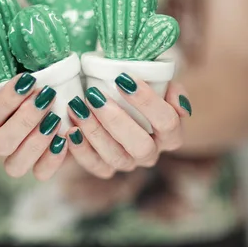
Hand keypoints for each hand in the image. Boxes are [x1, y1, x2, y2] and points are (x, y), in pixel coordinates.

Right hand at [0, 71, 67, 180]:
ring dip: (35, 143)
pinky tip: (65, 138)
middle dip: (24, 120)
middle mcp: (4, 137)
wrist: (74, 85)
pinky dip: (52, 159)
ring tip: (56, 120)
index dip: (6, 100)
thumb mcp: (20, 61)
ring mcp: (23, 154)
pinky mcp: (44, 164)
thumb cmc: (43, 71)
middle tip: (47, 97)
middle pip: (0, 143)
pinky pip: (41, 173)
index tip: (30, 79)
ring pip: (15, 165)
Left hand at [67, 73, 190, 178]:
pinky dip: (81, 150)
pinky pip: (95, 166)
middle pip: (142, 146)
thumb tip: (176, 98)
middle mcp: (151, 153)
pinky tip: (71, 130)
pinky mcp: (105, 168)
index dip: (147, 102)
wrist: (113, 98)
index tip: (122, 78)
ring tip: (77, 108)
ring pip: (116, 157)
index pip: (167, 122)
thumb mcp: (154, 78)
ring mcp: (128, 163)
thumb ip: (167, 83)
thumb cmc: (133, 85)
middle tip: (95, 96)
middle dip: (116, 120)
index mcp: (171, 133)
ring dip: (94, 132)